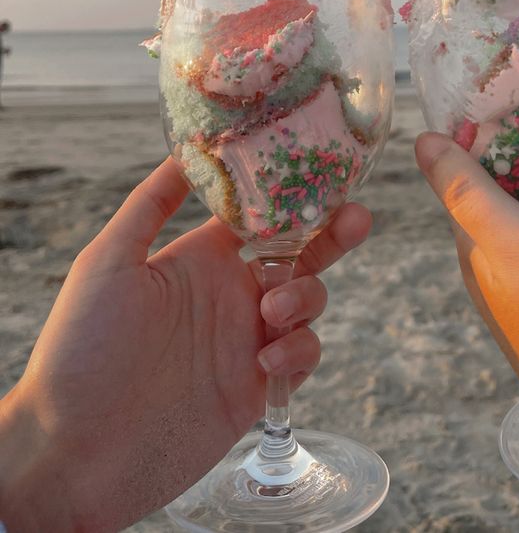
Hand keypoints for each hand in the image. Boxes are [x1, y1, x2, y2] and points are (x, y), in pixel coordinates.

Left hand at [0, 158, 370, 532]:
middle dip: (333, 233)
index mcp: (199, 258)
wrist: (78, 450)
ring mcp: (245, 340)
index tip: (321, 173)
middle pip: (299, 253)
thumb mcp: (108, 262)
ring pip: (308, 301)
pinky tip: (266, 363)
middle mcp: (228, 292)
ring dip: (305, 298)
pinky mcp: (255, 388)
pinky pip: (302, 357)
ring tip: (270, 315)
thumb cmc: (82, 349)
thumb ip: (150, 205)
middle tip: (357, 218)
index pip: (259, 216)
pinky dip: (297, 352)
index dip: (291, 195)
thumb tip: (182, 150)